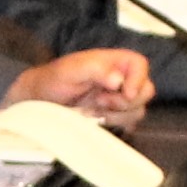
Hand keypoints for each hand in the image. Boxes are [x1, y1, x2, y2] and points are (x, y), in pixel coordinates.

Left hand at [8, 49, 154, 120]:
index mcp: (116, 62)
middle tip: (100, 101)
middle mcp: (122, 80)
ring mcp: (119, 100)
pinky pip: (127, 124)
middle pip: (145, 91)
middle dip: (124, 101)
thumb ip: (96, 69)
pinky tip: (94, 119)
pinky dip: (112, 124)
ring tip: (92, 109)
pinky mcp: (115, 118)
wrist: (41, 100)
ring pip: (137, 110)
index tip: (124, 92)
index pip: (140, 65)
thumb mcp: (72, 69)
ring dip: (116, 114)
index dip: (137, 80)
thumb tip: (118, 79)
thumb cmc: (55, 79)